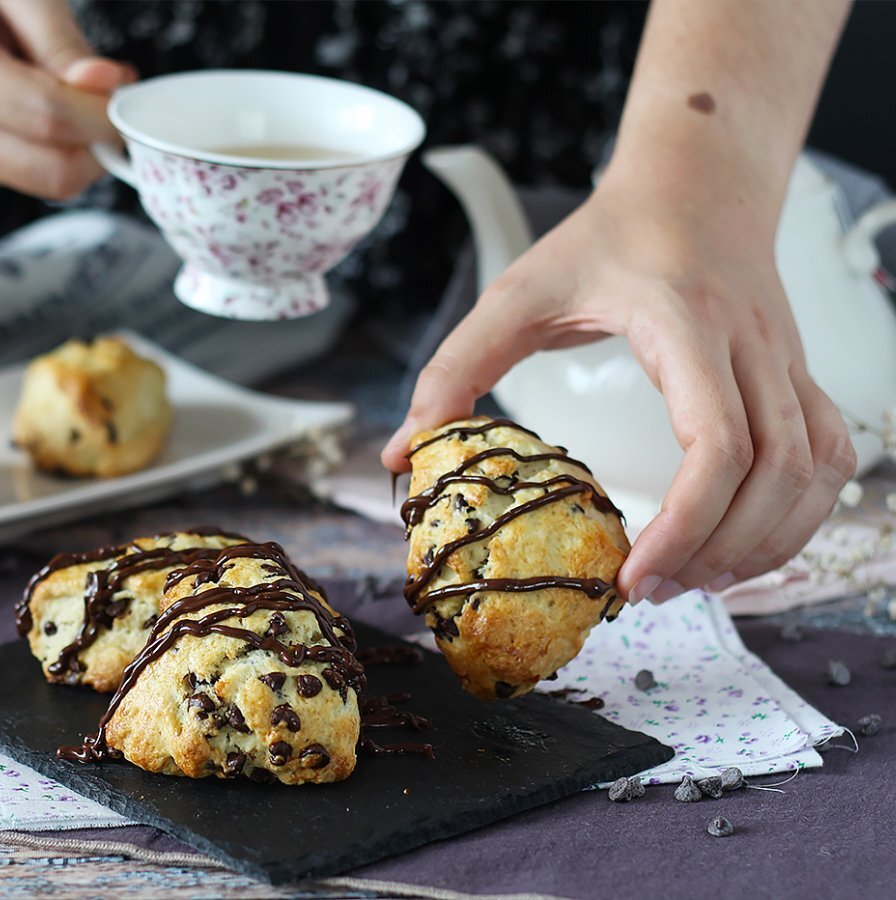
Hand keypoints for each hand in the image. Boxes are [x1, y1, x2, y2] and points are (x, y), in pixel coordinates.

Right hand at [0, 0, 133, 198]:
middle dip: (96, 144)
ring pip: (46, 183)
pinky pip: (30, 179)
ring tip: (62, 91)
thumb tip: (107, 86)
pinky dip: (51, 151)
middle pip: (52, 173)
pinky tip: (37, 108)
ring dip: (75, 147)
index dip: (103, 114)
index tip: (124, 88)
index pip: (51, 120)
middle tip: (107, 100)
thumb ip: (59, 40)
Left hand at [381, 172, 855, 603]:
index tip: (632, 575)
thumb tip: (402, 450)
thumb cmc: (607, 236)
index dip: (685, 524)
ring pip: (816, 473)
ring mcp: (788, 361)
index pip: (718, 442)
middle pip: (776, 473)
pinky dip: (799, 515)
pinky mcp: (799, 375)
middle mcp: (753, 346)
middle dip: (719, 551)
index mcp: (685, 322)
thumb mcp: (517, 291)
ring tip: (696, 582)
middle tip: (649, 593)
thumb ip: (456, 366)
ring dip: (766, 542)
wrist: (697, 182)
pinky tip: (747, 545)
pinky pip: (830, 458)